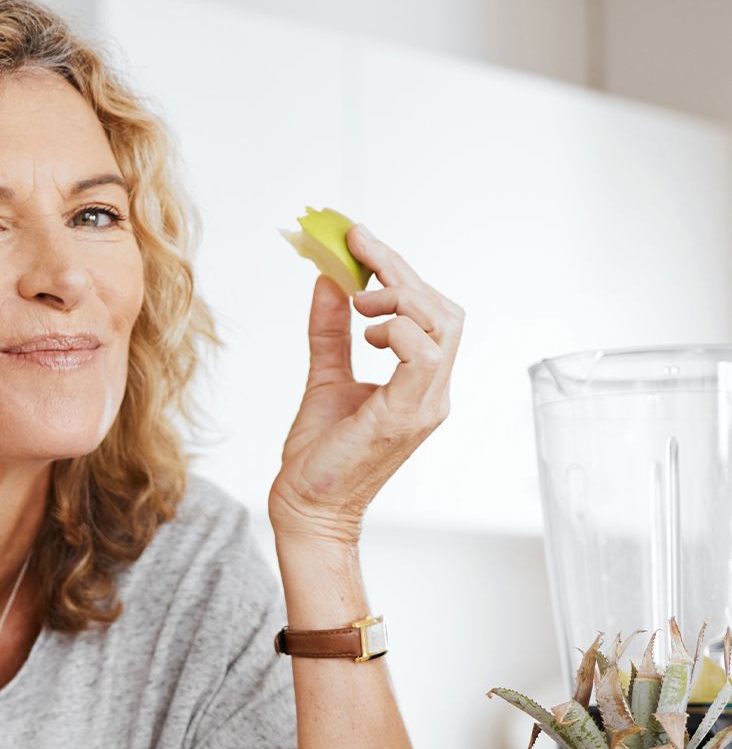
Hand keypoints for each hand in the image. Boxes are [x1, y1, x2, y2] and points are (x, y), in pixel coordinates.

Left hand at [267, 224, 463, 546]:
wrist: (306, 509)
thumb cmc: (318, 457)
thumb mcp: (325, 378)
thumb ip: (331, 332)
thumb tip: (328, 282)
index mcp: (420, 383)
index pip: (430, 312)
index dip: (399, 271)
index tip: (360, 239)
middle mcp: (433, 392)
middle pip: (442, 309)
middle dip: (401, 271)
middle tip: (358, 248)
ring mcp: (426, 405)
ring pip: (441, 325)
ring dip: (400, 297)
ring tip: (360, 302)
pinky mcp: (407, 416)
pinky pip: (422, 355)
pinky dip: (396, 330)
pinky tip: (366, 332)